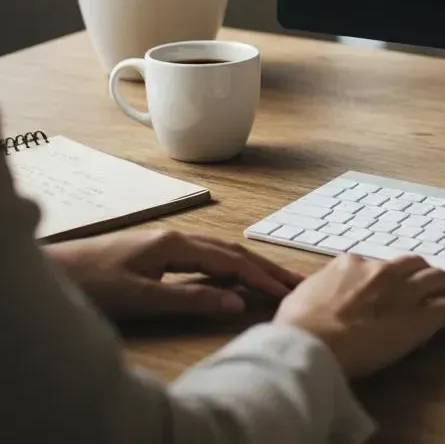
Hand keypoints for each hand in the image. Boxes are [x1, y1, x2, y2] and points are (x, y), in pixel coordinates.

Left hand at [47, 228, 303, 318]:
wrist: (52, 269)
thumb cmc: (90, 283)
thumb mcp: (141, 297)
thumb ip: (191, 299)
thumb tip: (236, 302)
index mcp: (176, 244)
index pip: (231, 260)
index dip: (260, 277)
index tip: (286, 290)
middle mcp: (177, 238)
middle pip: (232, 252)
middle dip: (265, 267)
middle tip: (295, 282)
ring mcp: (167, 244)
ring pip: (220, 254)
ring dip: (249, 267)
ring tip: (275, 280)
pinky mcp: (157, 254)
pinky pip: (205, 259)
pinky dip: (228, 268)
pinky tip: (234, 278)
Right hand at [275, 253, 444, 378]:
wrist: (313, 344)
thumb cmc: (299, 326)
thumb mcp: (301, 297)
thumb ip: (316, 289)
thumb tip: (312, 295)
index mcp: (352, 265)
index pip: (375, 266)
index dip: (384, 277)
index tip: (386, 286)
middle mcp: (383, 272)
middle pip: (412, 266)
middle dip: (423, 272)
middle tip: (432, 281)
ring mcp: (404, 293)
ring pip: (436, 280)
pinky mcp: (421, 318)